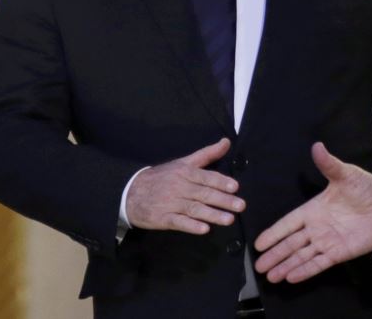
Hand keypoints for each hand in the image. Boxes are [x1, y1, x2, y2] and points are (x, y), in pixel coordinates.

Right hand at [126, 138, 244, 233]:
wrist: (131, 192)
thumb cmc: (163, 176)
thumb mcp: (183, 162)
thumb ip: (207, 154)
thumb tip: (227, 142)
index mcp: (185, 172)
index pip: (206, 177)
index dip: (221, 182)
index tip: (235, 187)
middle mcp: (179, 187)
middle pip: (204, 194)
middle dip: (223, 200)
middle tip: (240, 206)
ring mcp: (170, 203)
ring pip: (194, 209)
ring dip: (212, 214)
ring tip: (229, 219)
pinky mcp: (163, 218)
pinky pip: (179, 222)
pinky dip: (191, 226)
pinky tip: (204, 229)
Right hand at [254, 142, 371, 282]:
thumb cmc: (365, 189)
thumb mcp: (346, 175)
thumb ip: (329, 165)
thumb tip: (317, 146)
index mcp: (314, 209)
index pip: (288, 223)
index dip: (274, 233)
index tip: (259, 243)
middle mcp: (316, 227)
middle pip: (290, 243)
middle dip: (274, 254)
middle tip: (257, 266)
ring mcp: (326, 241)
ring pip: (300, 256)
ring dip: (285, 266)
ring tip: (269, 276)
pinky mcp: (338, 253)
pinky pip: (318, 264)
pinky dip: (304, 271)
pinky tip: (290, 278)